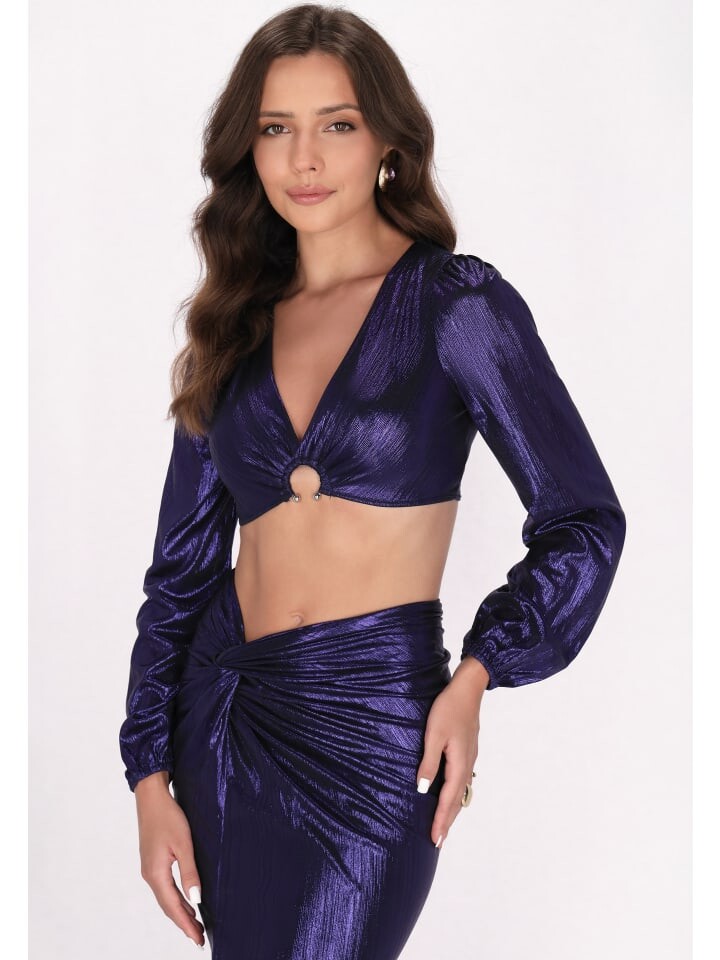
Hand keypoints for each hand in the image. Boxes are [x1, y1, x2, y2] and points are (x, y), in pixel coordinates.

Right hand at [134, 772, 205, 947]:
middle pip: (168, 906)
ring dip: (180, 911)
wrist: (151, 797)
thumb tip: (196, 899)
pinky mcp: (152, 861)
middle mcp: (150, 875)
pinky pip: (164, 887)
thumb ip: (189, 872)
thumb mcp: (184, 843)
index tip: (198, 939)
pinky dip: (175, 898)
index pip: (173, 907)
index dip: (186, 924)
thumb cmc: (168, 816)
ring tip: (195, 923)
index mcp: (156, 874)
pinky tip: (185, 900)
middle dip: (184, 922)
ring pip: (166, 897)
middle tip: (199, 937)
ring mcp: (149, 868)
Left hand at [416, 666, 484, 847]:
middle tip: (439, 842)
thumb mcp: (433, 734)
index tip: (436, 840)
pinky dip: (455, 794)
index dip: (441, 821)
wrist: (468, 689)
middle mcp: (467, 765)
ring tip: (444, 825)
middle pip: (458, 800)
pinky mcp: (467, 751)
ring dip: (452, 809)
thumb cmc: (448, 709)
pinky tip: (450, 795)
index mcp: (459, 763)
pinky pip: (462, 781)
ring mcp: (469, 758)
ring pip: (461, 791)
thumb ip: (429, 762)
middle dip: (448, 821)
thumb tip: (423, 790)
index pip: (448, 799)